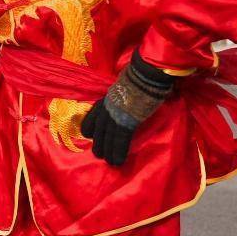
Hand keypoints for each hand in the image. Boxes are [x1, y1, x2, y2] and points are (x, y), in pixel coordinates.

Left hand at [81, 51, 173, 166]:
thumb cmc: (139, 75)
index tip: (91, 135)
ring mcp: (115, 116)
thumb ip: (122, 94)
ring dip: (108, 152)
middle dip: (99, 144)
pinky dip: (119, 152)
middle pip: (97, 130)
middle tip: (99, 154)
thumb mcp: (123, 85)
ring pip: (107, 138)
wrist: (145, 73)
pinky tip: (118, 161)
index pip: (92, 117)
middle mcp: (106, 109)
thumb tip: (129, 96)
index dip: (91, 128)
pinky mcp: (127, 122)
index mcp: (105, 100)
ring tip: (109, 162)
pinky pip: (120, 141)